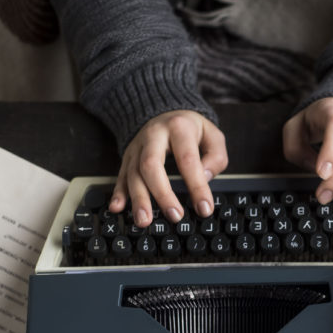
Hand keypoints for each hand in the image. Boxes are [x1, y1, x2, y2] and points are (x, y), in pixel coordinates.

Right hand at [109, 110, 227, 226]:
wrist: (164, 111)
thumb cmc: (191, 129)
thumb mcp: (213, 135)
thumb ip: (216, 157)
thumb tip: (205, 178)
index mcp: (179, 128)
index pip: (187, 160)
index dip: (197, 186)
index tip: (204, 208)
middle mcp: (154, 136)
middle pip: (151, 165)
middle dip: (162, 193)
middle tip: (174, 216)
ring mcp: (137, 147)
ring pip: (133, 173)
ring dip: (138, 199)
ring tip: (145, 220)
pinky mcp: (127, 157)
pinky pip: (120, 175)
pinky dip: (118, 193)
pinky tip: (117, 208)